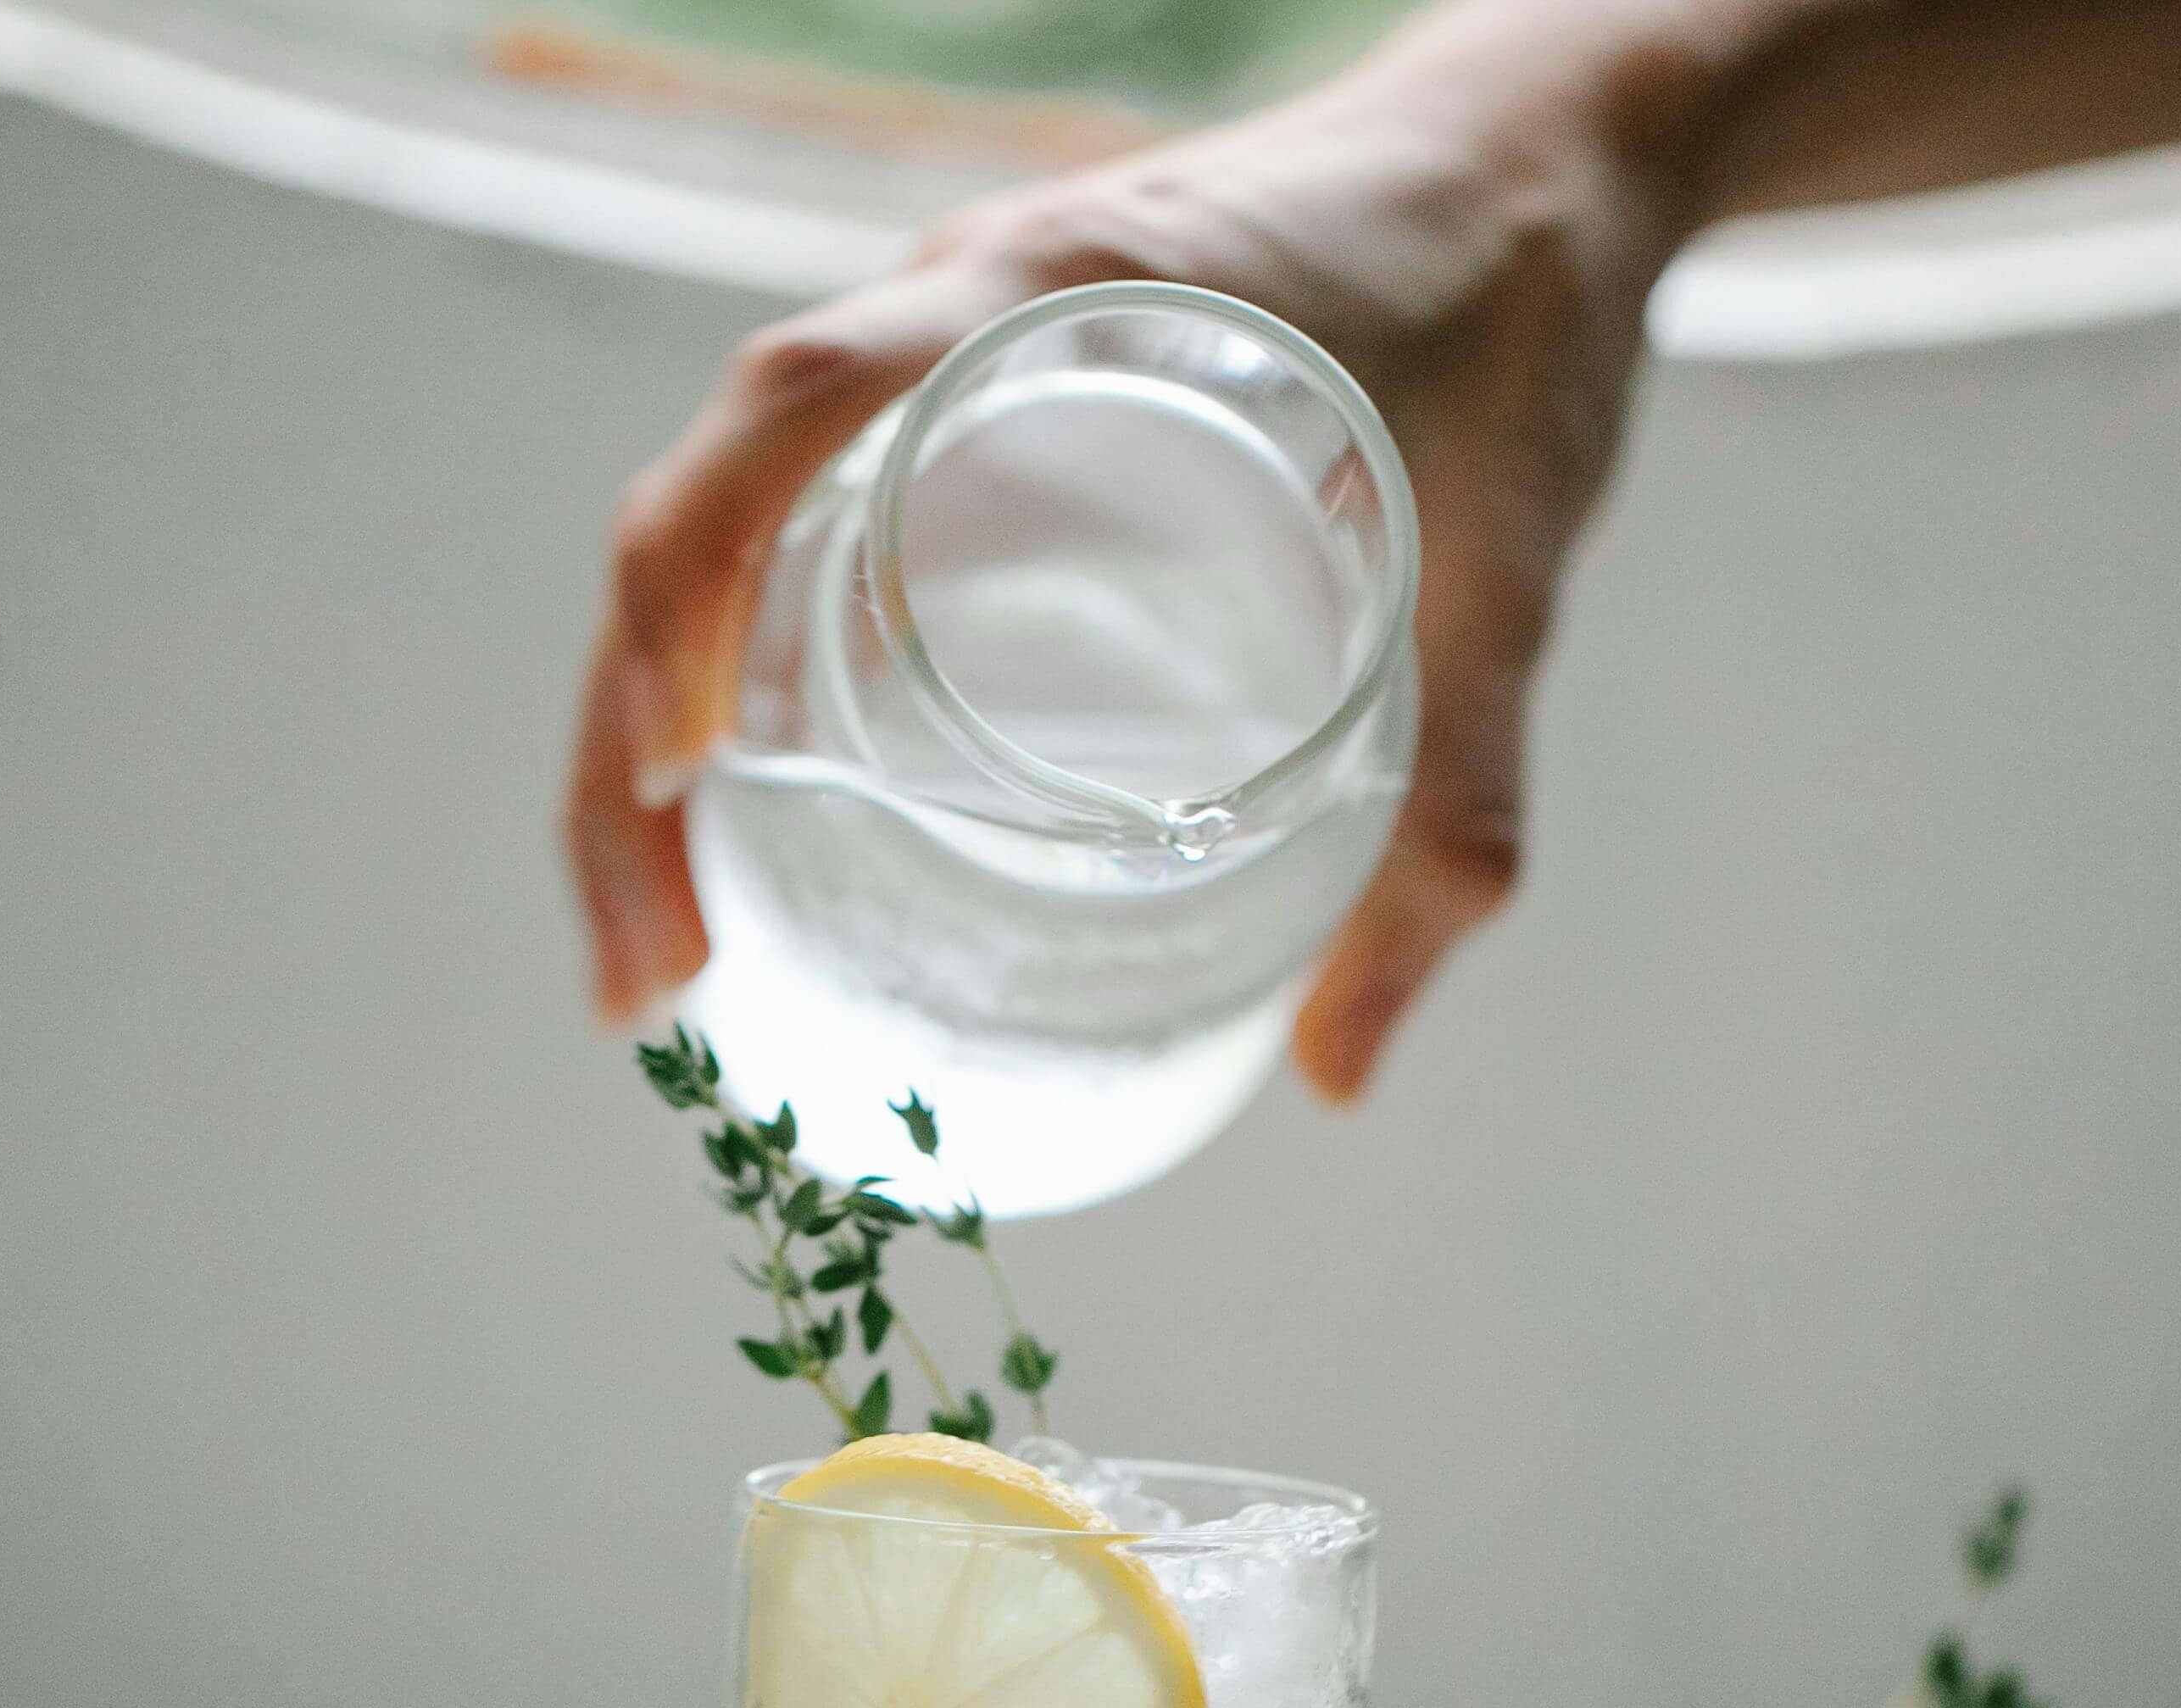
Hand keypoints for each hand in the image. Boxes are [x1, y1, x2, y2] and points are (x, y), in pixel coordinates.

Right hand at [566, 1, 1726, 1096]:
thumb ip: (1453, 817)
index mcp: (1064, 293)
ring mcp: (962, 354)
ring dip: (662, 720)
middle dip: (629, 745)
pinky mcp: (987, 405)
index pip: (794, 404)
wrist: (1552, 158)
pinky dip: (750, 667)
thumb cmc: (1527, 320)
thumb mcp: (1505, 580)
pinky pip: (816, 526)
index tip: (676, 782)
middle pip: (704, 505)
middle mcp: (969, 309)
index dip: (689, 586)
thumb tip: (1342, 1076)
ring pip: (734, 530)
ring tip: (673, 930)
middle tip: (655, 969)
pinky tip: (766, 809)